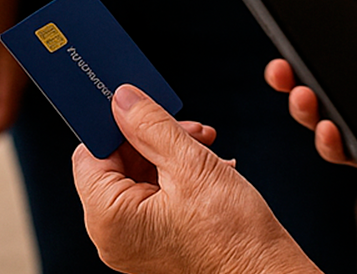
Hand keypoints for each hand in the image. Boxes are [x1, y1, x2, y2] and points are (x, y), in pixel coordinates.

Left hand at [73, 85, 315, 273]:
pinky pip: (154, 196)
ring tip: (204, 147)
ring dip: (170, 153)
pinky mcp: (155, 243)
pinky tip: (208, 167)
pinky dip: (177, 176)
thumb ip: (150, 124)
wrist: (267, 273)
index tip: (136, 104)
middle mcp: (114, 236)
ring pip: (139, 176)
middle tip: (186, 127)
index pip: (89, 154)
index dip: (114, 124)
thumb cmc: (233, 236)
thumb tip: (123, 99)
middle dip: (151, 137)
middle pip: (116, 163)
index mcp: (110, 219)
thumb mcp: (190, 164)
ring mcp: (134, 243)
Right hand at [264, 0, 356, 165]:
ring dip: (303, 113)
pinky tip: (330, 128)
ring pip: (323, 130)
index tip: (280, 51)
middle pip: (314, 100)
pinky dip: (332, 144)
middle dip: (288, 84)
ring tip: (303, 96)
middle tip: (278, 70)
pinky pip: (350, 156)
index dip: (295, 64)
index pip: (322, 72)